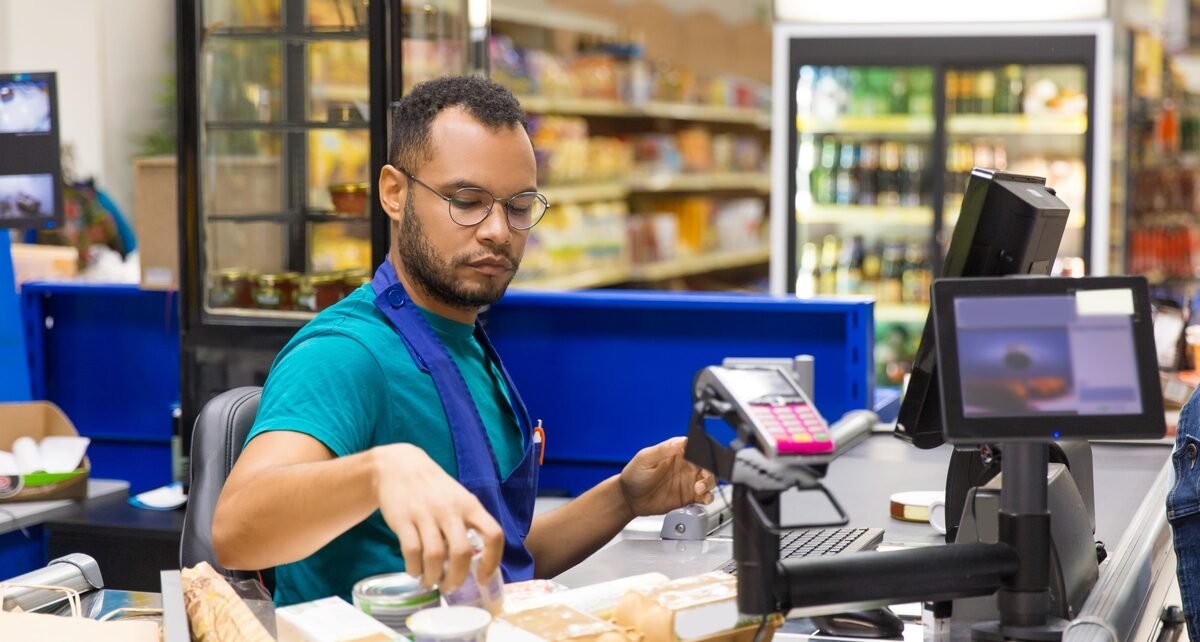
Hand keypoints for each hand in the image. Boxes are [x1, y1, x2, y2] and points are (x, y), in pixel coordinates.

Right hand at [371, 443, 502, 591]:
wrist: (399, 466)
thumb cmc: (435, 489)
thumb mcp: (459, 499)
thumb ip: (468, 525)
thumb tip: (476, 562)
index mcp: (470, 505)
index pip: (493, 534)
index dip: (492, 561)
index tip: (484, 578)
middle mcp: (450, 510)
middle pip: (462, 552)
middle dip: (457, 577)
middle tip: (451, 587)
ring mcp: (425, 514)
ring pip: (434, 556)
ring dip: (433, 577)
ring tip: (430, 582)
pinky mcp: (402, 519)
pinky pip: (411, 551)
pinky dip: (414, 568)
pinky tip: (415, 571)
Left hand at [619, 437, 715, 517]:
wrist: (629, 499)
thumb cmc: (634, 475)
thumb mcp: (645, 459)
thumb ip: (662, 450)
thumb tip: (680, 441)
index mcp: (676, 452)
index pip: (696, 448)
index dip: (703, 452)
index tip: (702, 459)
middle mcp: (685, 466)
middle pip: (707, 464)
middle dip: (709, 470)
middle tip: (702, 478)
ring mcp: (688, 481)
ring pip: (709, 480)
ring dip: (709, 483)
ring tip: (699, 489)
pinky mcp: (688, 497)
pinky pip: (704, 496)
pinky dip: (708, 497)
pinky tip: (703, 498)